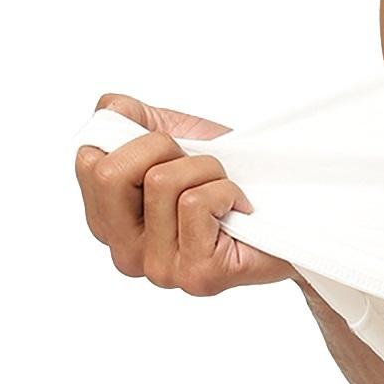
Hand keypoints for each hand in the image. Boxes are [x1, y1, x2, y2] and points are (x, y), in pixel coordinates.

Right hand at [73, 91, 295, 293]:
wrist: (294, 218)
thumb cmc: (235, 179)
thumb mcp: (179, 138)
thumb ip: (133, 120)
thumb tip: (109, 109)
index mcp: (110, 222)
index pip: (88, 163)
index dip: (135, 141)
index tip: (172, 152)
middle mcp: (125, 253)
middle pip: (109, 173)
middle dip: (162, 147)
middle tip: (198, 164)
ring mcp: (159, 269)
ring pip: (161, 182)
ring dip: (207, 169)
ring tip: (225, 190)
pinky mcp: (196, 275)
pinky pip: (196, 203)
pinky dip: (227, 189)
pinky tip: (240, 209)